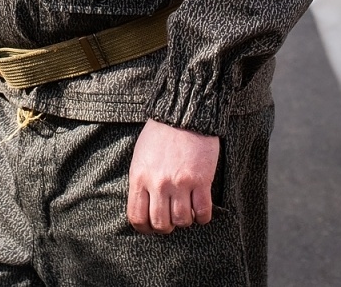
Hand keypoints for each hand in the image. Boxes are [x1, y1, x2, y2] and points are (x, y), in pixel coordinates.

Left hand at [127, 118, 220, 233]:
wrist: (183, 113)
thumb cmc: (160, 133)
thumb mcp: (140, 156)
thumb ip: (141, 181)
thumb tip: (145, 203)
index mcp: (140, 177)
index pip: (137, 216)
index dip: (144, 228)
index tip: (151, 226)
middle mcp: (158, 183)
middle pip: (160, 223)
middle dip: (166, 227)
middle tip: (171, 219)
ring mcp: (180, 183)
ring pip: (182, 220)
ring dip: (185, 221)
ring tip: (187, 212)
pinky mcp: (201, 180)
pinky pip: (203, 211)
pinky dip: (202, 217)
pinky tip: (201, 211)